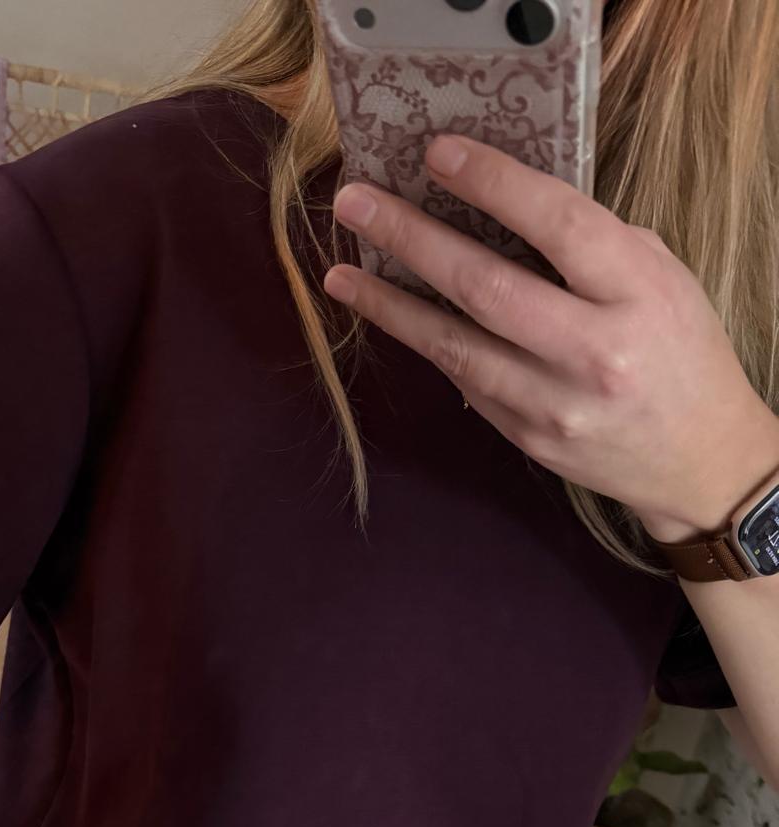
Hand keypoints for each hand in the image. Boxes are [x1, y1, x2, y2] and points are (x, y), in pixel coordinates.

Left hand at [324, 134, 778, 544]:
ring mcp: (555, 404)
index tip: (437, 155)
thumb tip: (502, 205)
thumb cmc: (677, 350)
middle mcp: (594, 351)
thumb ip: (591, 246)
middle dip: (413, 240)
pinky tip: (389, 314)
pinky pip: (465, 381)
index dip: (493, 185)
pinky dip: (424, 344)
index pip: (558, 225)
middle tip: (356, 204)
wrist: (697, 459)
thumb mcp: (657, 278)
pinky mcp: (527, 439)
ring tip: (342, 272)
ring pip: (456, 346)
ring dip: (391, 305)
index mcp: (638, 294)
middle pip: (486, 287)